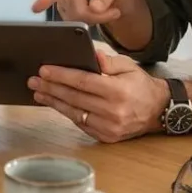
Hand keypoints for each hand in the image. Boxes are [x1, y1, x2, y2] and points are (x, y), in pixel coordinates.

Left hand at [27, 52, 169, 142]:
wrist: (158, 110)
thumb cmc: (141, 85)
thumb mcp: (128, 66)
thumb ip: (107, 61)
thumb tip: (90, 55)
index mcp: (118, 91)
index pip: (83, 82)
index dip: (61, 76)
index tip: (44, 70)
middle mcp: (113, 112)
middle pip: (74, 98)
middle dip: (51, 88)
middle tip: (33, 81)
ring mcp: (109, 127)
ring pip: (74, 113)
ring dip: (54, 102)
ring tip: (39, 92)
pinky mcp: (106, 137)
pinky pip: (81, 124)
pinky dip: (67, 113)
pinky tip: (56, 104)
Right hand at [31, 0, 132, 24]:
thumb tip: (94, 8)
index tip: (35, 8)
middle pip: (75, 11)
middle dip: (96, 15)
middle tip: (114, 11)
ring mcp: (66, 2)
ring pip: (76, 21)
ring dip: (96, 19)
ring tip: (110, 10)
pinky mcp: (69, 13)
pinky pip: (77, 25)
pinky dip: (93, 22)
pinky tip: (102, 14)